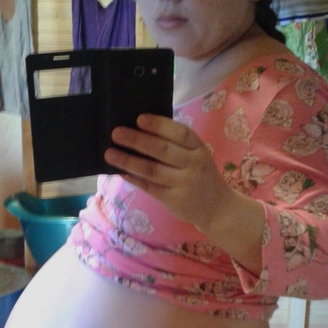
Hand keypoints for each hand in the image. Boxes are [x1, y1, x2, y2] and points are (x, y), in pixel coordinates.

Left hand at [104, 113, 264, 274]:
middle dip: (137, 140)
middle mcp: (193, 164)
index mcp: (198, 148)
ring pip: (152, 170)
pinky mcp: (174, 199)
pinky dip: (133, 178)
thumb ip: (176, 145)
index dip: (159, 125)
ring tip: (109, 154)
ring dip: (128, 160)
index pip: (179, 133)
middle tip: (115, 133)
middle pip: (162, 150)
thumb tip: (139, 129)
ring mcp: (184, 183)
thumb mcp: (197, 156)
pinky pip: (149, 186)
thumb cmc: (201, 175)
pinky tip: (120, 171)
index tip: (138, 118)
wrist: (217, 208)